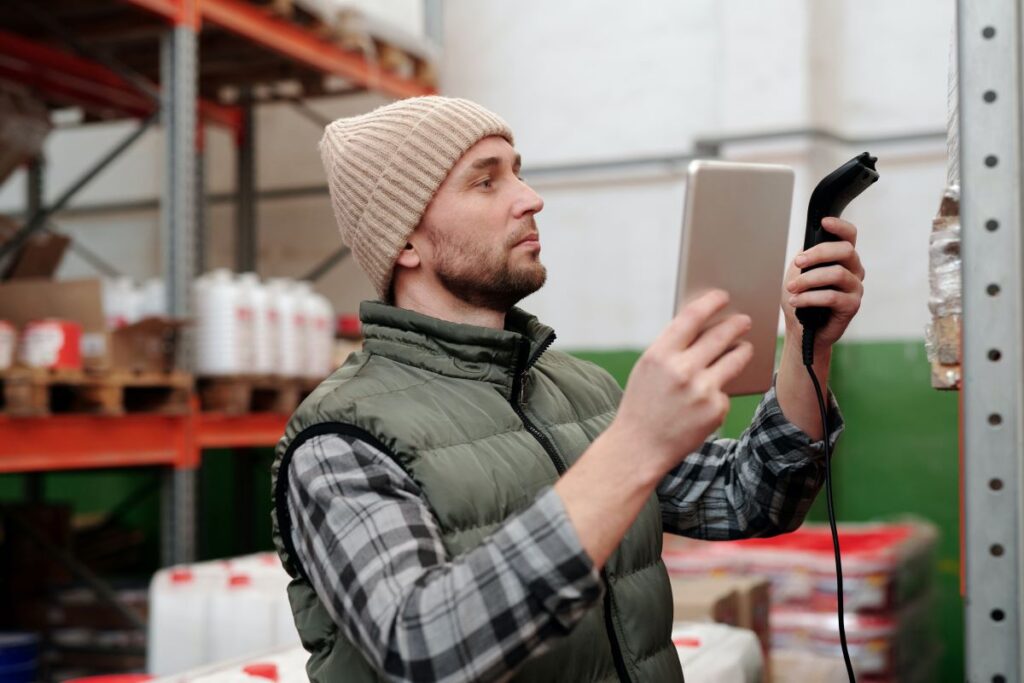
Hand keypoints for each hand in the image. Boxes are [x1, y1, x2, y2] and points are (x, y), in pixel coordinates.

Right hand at [610, 290, 752, 476]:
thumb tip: (705, 325)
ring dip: (743, 350)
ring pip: (735, 359)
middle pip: (720, 335)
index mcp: (659, 355)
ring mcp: (701, 391)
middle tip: (745, 320)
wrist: (639, 447)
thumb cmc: (643, 403)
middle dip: (736, 324)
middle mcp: (682, 370)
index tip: (722, 295)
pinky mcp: (715, 410)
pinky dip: (720, 391)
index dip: (710, 302)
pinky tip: (709, 397)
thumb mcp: (648, 369)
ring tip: (745, 347)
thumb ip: (672, 347)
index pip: (692, 316)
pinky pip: (725, 391)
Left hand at [782, 217, 864, 349]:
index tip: (823, 222)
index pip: (849, 235)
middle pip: (845, 250)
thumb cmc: (802, 298)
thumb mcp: (800, 272)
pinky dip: (810, 298)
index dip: (839, 226)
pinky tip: (796, 301)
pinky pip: (832, 296)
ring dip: (809, 279)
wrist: (801, 329)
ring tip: (791, 288)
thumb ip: (807, 257)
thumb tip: (807, 248)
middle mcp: (854, 270)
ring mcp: (855, 287)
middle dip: (818, 254)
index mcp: (843, 258)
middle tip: (797, 263)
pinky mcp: (852, 306)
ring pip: (837, 273)